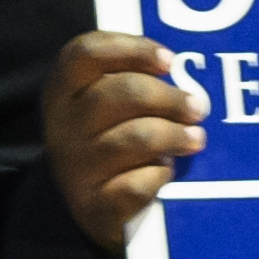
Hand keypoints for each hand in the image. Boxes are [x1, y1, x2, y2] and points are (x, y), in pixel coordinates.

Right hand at [49, 29, 198, 238]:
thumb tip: (182, 71)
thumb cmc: (107, 142)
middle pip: (119, 92)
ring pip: (135, 137)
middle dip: (168, 97)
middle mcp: (62, 127)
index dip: (132, 48)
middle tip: (196, 106)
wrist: (85, 210)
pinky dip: (159, 175)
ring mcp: (76, 168)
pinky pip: (137, 184)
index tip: (169, 60)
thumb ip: (131, 81)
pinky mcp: (94, 206)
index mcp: (62, 93)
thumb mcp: (103, 108)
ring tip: (195, 138)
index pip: (86, 52)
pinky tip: (165, 171)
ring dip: (174, 135)